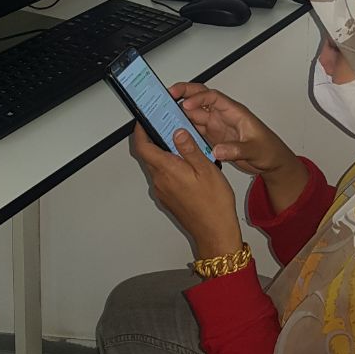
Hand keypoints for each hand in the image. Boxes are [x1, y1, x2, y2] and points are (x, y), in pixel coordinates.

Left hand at [129, 124, 241, 258]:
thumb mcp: (206, 169)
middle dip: (155, 140)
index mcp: (167, 170)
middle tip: (168, 127)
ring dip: (164, 155)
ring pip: (157, 167)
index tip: (144, 121)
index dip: (140, 131)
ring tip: (182, 146)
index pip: (143, 147)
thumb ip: (190, 148)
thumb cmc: (214, 203)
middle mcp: (160, 181)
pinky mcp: (168, 199)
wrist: (214, 232)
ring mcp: (163, 191)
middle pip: (149, 156)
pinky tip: (187, 167)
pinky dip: (170, 168)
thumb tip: (177, 132)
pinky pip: (164, 178)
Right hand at [169, 83, 298, 177]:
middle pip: (200, 98)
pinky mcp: (213, 137)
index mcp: (234, 111)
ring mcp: (217, 126)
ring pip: (194, 114)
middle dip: (183, 94)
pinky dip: (184, 129)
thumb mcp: (255, 150)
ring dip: (180, 113)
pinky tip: (174, 132)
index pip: (213, 97)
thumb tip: (217, 150)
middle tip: (167, 95)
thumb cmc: (269, 149)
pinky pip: (195, 129)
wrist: (272, 162)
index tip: (185, 105)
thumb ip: (236, 149)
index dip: (198, 98)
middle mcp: (223, 116)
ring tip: (164, 114)